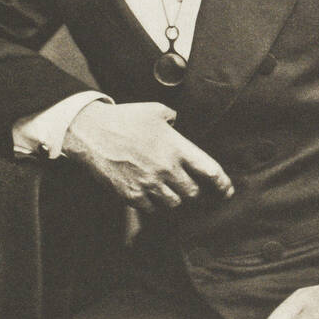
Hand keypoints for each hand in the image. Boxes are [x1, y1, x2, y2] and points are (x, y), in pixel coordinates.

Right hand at [62, 100, 234, 212]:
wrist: (91, 133)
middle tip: (187, 184)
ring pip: (174, 203)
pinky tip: (149, 191)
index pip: (210, 171)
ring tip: (166, 187)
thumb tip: (178, 124)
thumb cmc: (124, 118)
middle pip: (193, 192)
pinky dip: (154, 203)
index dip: (223, 184)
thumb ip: (173, 119)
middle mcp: (166, 168)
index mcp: (176, 147)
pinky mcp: (132, 195)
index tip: (227, 190)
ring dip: (174, 197)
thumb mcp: (155, 110)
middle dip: (193, 189)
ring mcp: (149, 183)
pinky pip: (152, 208)